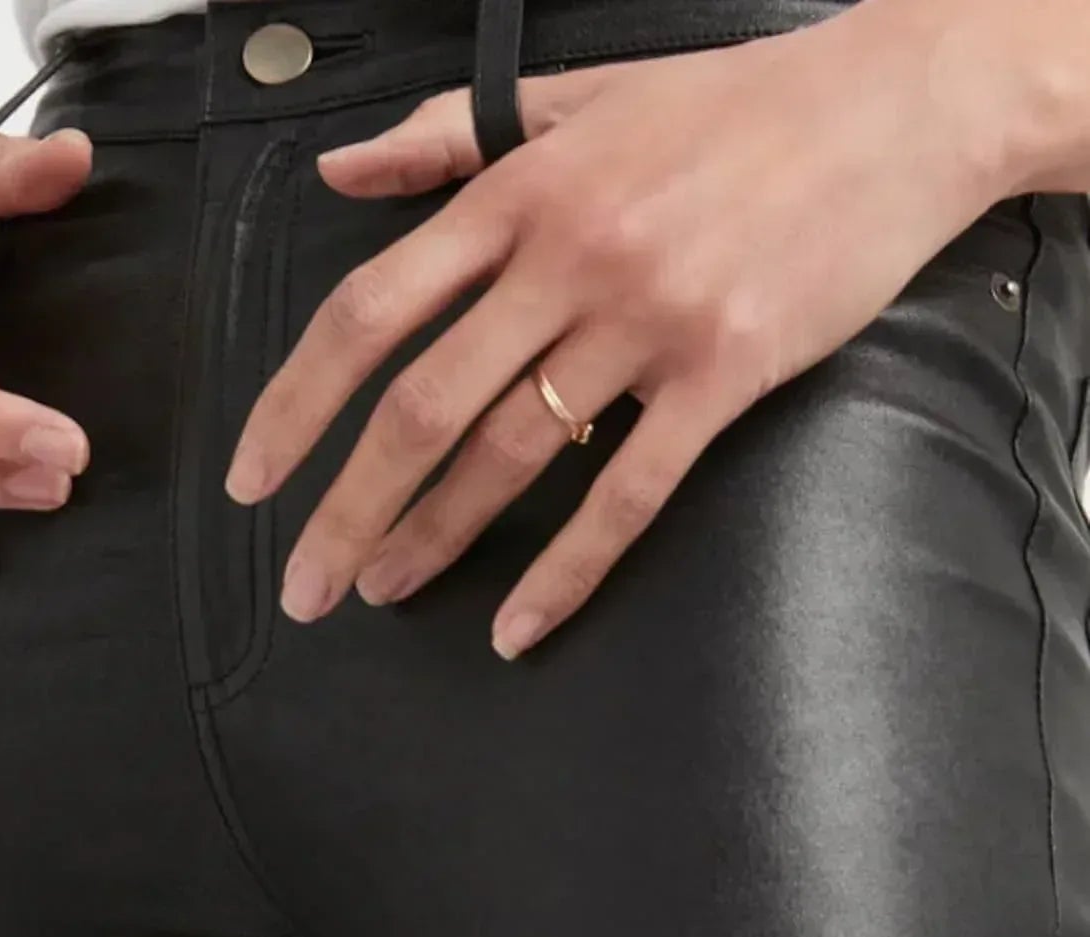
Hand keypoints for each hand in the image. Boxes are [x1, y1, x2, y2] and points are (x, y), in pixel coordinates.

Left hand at [225, 0, 1005, 655]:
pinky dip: (566, 569)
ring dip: (433, 538)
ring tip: (381, 592)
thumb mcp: (573, 99)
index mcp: (517, 194)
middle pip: (421, 406)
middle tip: (302, 586)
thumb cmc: (729, 104)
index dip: (295, 404)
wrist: (897, 106)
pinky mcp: (724, 373)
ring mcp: (646, 318)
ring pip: (509, 455)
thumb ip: (442, 138)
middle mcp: (566, 258)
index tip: (251, 478)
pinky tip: (518, 626)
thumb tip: (337, 173)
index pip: (370, 313)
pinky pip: (628, 492)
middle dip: (346, 508)